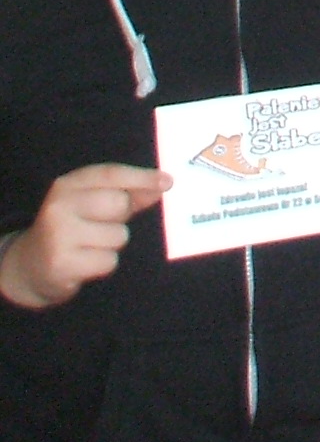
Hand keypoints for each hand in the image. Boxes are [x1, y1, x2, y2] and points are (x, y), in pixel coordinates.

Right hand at [0, 164, 168, 307]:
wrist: (30, 266)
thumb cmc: (72, 229)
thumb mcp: (93, 204)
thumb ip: (127, 194)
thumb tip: (162, 186)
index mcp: (67, 185)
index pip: (110, 174)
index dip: (141, 177)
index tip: (168, 182)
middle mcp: (60, 206)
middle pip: (119, 203)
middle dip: (121, 217)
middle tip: (101, 225)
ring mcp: (59, 235)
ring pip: (118, 236)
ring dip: (111, 244)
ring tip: (88, 246)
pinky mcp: (62, 264)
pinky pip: (109, 261)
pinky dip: (103, 264)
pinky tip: (84, 263)